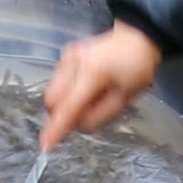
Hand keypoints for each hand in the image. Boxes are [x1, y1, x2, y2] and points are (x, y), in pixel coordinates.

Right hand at [39, 21, 163, 151]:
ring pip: (52, 90)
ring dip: (63, 102)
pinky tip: (83, 86)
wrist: (137, 37)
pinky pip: (57, 79)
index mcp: (92, 74)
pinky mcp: (65, 53)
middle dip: (61, 114)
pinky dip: (65, 90)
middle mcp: (73, 62)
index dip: (56, 129)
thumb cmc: (136, 69)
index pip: (68, 108)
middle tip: (84, 115)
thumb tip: (77, 127)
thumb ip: (99, 115)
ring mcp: (67, 55)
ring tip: (88, 97)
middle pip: (52, 100)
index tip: (45, 146)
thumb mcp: (124, 98)